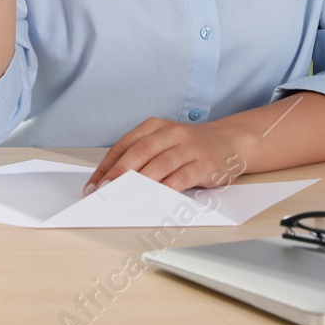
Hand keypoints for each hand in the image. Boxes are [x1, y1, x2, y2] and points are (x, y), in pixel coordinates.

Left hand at [83, 117, 252, 194]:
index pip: (125, 145)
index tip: (93, 184)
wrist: (231, 141)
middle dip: (118, 173)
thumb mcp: (165, 142)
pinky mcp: (204, 164)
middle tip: (104, 191)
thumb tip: (114, 182)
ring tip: (123, 197)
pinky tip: (155, 198)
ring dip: (139, 182)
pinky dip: (166, 188)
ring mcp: (189, 148)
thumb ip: (143, 156)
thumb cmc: (190, 146)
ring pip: (159, 164)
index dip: (107, 165)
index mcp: (156, 126)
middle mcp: (171, 133)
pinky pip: (181, 177)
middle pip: (139, 152)